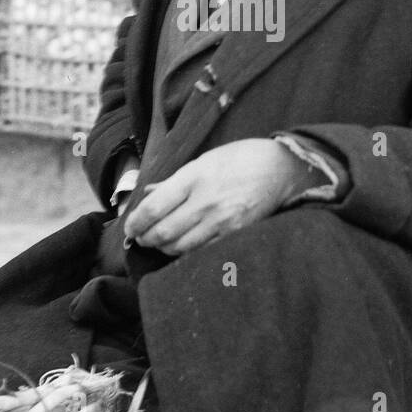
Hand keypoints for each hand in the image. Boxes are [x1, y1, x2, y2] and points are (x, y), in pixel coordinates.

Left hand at [121, 139, 314, 257]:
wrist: (281, 168)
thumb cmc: (241, 158)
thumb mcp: (204, 160)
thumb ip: (175, 180)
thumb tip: (149, 194)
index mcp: (194, 177)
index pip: (153, 208)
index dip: (135, 223)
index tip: (130, 228)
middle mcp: (205, 201)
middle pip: (163, 232)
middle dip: (146, 239)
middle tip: (142, 238)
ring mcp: (222, 221)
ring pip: (179, 246)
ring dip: (163, 248)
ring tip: (159, 243)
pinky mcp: (235, 235)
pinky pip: (201, 252)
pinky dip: (186, 252)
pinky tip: (182, 246)